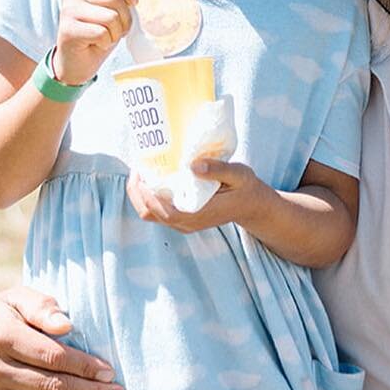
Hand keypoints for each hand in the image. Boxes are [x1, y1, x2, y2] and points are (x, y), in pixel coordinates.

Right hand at [55, 0, 137, 84]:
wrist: (77, 62)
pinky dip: (106, 43)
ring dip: (116, 32)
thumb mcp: (113, 12)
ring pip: (111, 17)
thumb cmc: (95, 36)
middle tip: (119, 29)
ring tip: (107, 37)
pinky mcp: (68, 30)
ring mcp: (69, 11)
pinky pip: (102, 33)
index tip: (133, 2)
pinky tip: (97, 44)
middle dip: (125, 17)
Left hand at [126, 158, 270, 233]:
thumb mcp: (238, 174)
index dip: (147, 195)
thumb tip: (193, 165)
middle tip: (138, 166)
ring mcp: (183, 223)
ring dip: (141, 194)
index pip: (164, 211)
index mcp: (199, 214)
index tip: (141, 172)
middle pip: (150, 214)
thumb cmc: (245, 188)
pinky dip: (148, 196)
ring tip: (142, 170)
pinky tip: (152, 178)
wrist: (251, 205)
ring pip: (150, 214)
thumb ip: (218, 170)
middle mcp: (187, 223)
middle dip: (137, 191)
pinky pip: (157, 212)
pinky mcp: (181, 219)